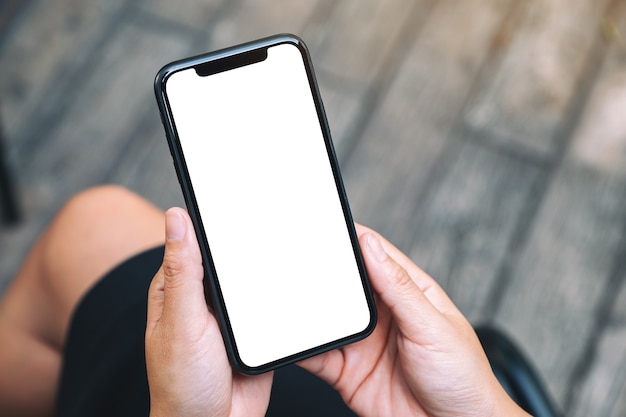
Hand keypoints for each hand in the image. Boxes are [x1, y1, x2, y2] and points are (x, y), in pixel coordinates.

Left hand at [145, 208, 271, 416]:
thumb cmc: (182, 382)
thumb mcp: (181, 321)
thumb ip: (182, 271)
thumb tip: (176, 217)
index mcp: (177, 288)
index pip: (193, 241)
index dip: (212, 219)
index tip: (232, 192)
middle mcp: (204, 298)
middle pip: (228, 258)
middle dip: (247, 242)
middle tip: (273, 212)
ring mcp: (231, 314)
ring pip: (252, 278)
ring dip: (266, 267)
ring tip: (290, 238)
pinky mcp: (256, 329)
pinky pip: (270, 303)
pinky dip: (281, 293)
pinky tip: (296, 279)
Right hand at [299, 225, 529, 416]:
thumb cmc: (462, 378)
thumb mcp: (433, 327)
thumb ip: (399, 287)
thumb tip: (372, 247)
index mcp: (409, 294)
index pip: (375, 255)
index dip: (351, 238)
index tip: (326, 224)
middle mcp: (383, 314)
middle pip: (345, 284)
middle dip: (321, 271)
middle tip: (296, 258)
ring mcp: (363, 342)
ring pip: (327, 317)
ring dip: (308, 308)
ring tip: (288, 295)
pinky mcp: (347, 371)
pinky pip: (318, 355)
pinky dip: (301, 347)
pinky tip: (291, 338)